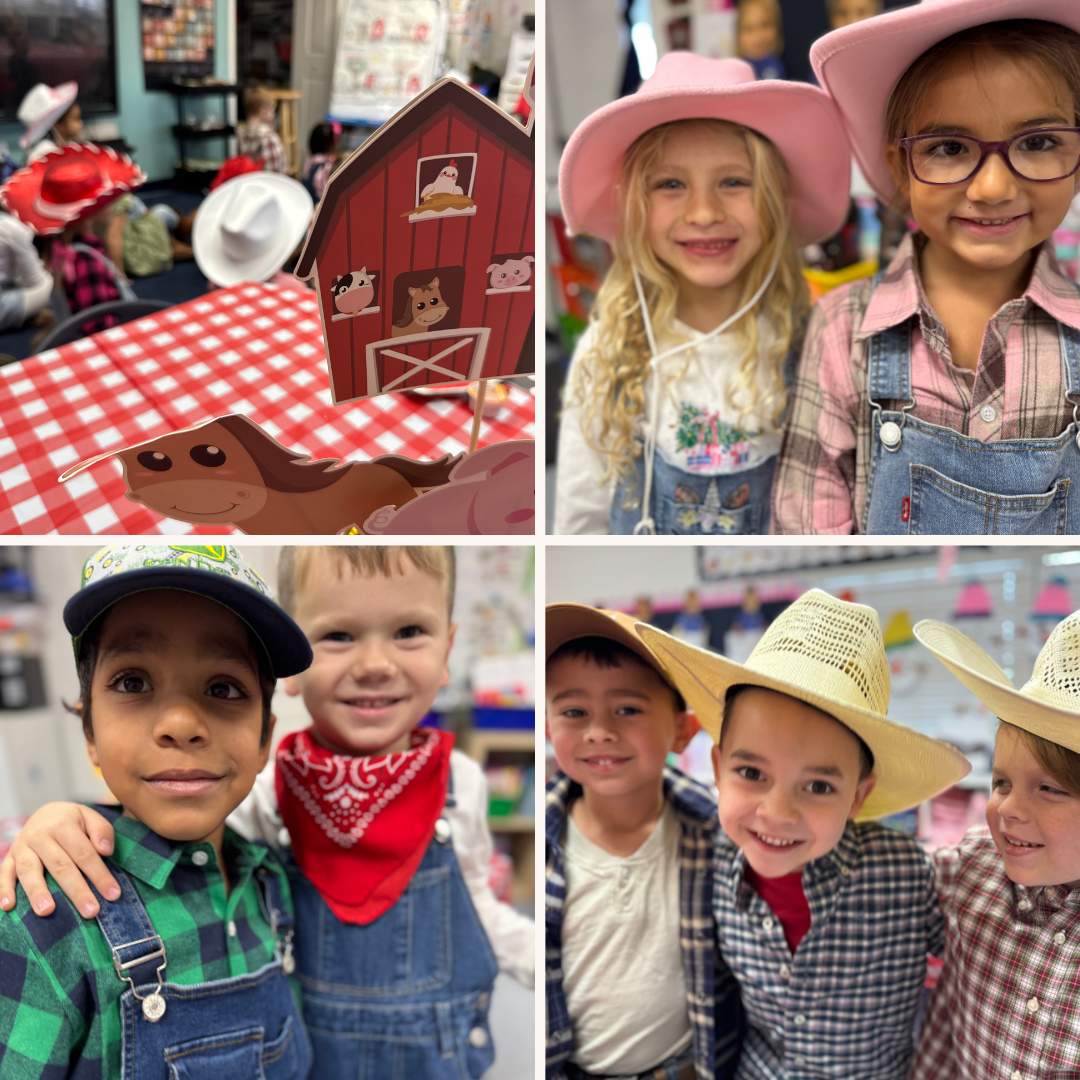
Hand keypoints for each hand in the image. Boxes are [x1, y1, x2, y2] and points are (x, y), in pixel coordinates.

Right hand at [0, 803, 118, 917]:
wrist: (44, 813)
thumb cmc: (72, 821)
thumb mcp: (90, 817)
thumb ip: (101, 831)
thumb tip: (106, 851)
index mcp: (63, 824)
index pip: (84, 853)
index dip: (99, 874)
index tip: (113, 895)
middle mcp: (40, 836)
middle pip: (60, 865)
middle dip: (76, 890)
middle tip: (90, 911)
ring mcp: (22, 847)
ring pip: (30, 871)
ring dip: (37, 892)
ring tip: (47, 912)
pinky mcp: (9, 859)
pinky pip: (3, 874)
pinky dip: (3, 890)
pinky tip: (7, 907)